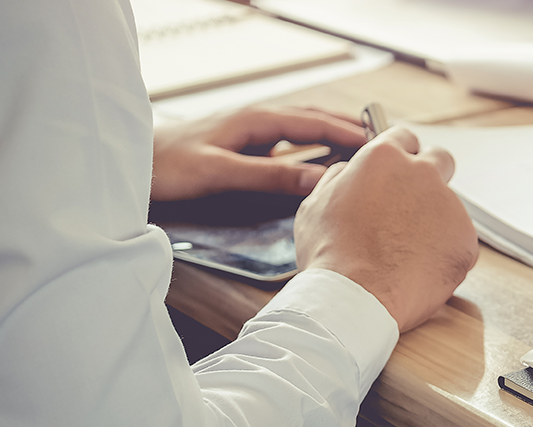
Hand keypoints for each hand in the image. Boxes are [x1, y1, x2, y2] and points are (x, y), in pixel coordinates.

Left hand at [151, 106, 367, 200]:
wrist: (130, 166)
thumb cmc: (167, 167)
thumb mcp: (221, 173)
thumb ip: (271, 177)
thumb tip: (321, 180)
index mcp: (255, 120)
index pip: (314, 122)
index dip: (348, 133)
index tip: (378, 144)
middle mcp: (255, 120)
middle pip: (312, 118)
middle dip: (346, 127)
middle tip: (380, 142)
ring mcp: (248, 132)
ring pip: (301, 127)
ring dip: (330, 134)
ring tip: (360, 147)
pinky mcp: (241, 146)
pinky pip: (287, 141)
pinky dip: (310, 146)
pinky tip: (317, 160)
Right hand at [294, 128, 478, 332]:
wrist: (356, 299)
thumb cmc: (331, 256)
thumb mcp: (316, 204)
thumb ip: (339, 178)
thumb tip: (349, 171)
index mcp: (384, 159)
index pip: (403, 137)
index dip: (400, 153)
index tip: (400, 165)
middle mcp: (422, 174)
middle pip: (440, 159)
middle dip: (431, 174)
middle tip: (413, 203)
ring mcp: (449, 206)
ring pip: (448, 206)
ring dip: (433, 221)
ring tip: (405, 252)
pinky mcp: (466, 239)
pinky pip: (459, 239)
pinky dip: (445, 251)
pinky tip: (419, 268)